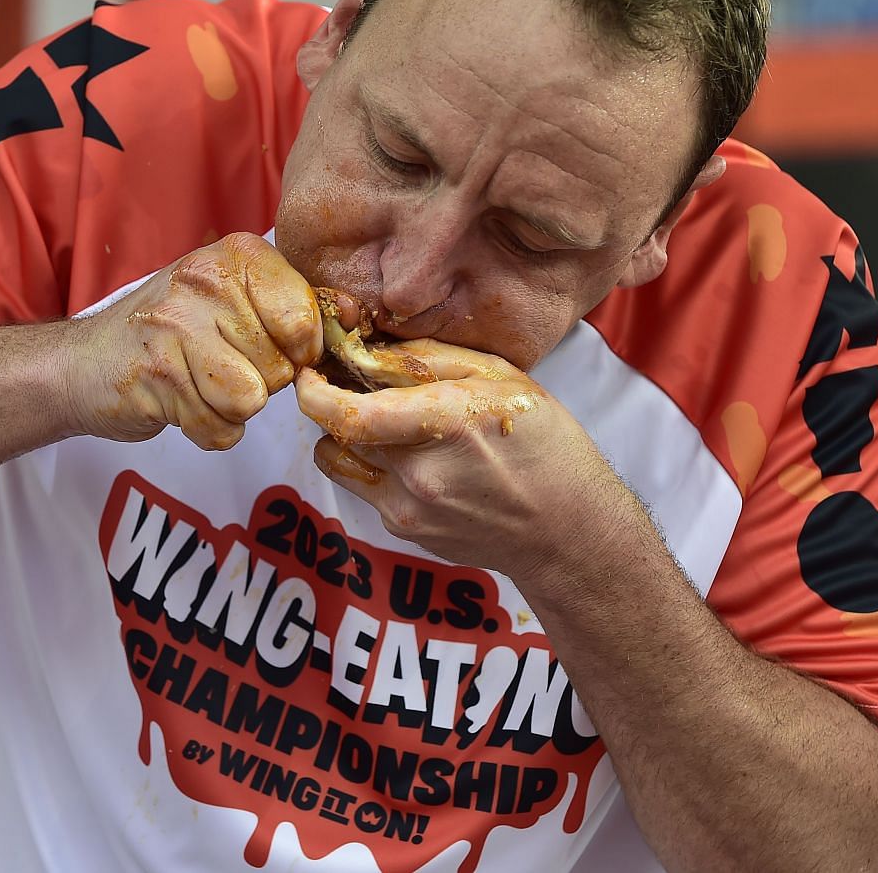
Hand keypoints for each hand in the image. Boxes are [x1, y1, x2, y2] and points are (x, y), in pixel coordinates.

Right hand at [74, 233, 321, 448]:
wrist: (85, 361)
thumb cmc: (176, 331)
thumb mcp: (236, 298)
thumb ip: (297, 305)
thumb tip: (353, 316)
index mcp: (236, 256)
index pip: (304, 319)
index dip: (298, 350)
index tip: (273, 346)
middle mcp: (205, 282)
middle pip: (280, 367)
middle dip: (260, 380)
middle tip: (219, 363)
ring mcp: (175, 328)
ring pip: (251, 399)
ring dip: (232, 407)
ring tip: (202, 383)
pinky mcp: (156, 376)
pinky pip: (218, 427)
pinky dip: (207, 429)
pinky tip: (184, 402)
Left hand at [294, 340, 641, 579]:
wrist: (566, 532)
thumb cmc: (544, 445)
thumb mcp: (500, 377)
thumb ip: (430, 359)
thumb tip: (370, 345)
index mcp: (447, 423)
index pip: (347, 415)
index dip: (314, 392)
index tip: (311, 371)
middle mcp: (419, 474)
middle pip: (336, 434)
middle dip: (331, 404)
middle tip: (346, 383)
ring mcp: (408, 510)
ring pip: (340, 463)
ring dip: (347, 437)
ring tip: (382, 420)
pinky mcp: (406, 531)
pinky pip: (365, 487)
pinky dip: (374, 464)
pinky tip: (415, 456)